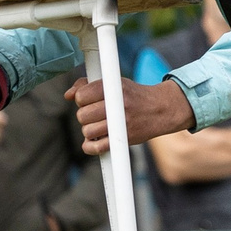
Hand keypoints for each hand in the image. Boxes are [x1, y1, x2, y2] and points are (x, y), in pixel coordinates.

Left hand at [66, 76, 193, 155]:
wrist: (161, 109)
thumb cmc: (134, 96)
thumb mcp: (114, 84)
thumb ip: (88, 85)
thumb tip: (68, 95)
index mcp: (113, 89)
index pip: (81, 96)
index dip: (82, 99)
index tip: (90, 100)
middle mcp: (117, 106)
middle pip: (82, 115)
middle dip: (85, 115)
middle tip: (96, 114)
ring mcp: (120, 124)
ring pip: (87, 131)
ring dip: (90, 130)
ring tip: (100, 125)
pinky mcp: (123, 139)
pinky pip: (96, 147)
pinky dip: (90, 146)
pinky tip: (94, 141)